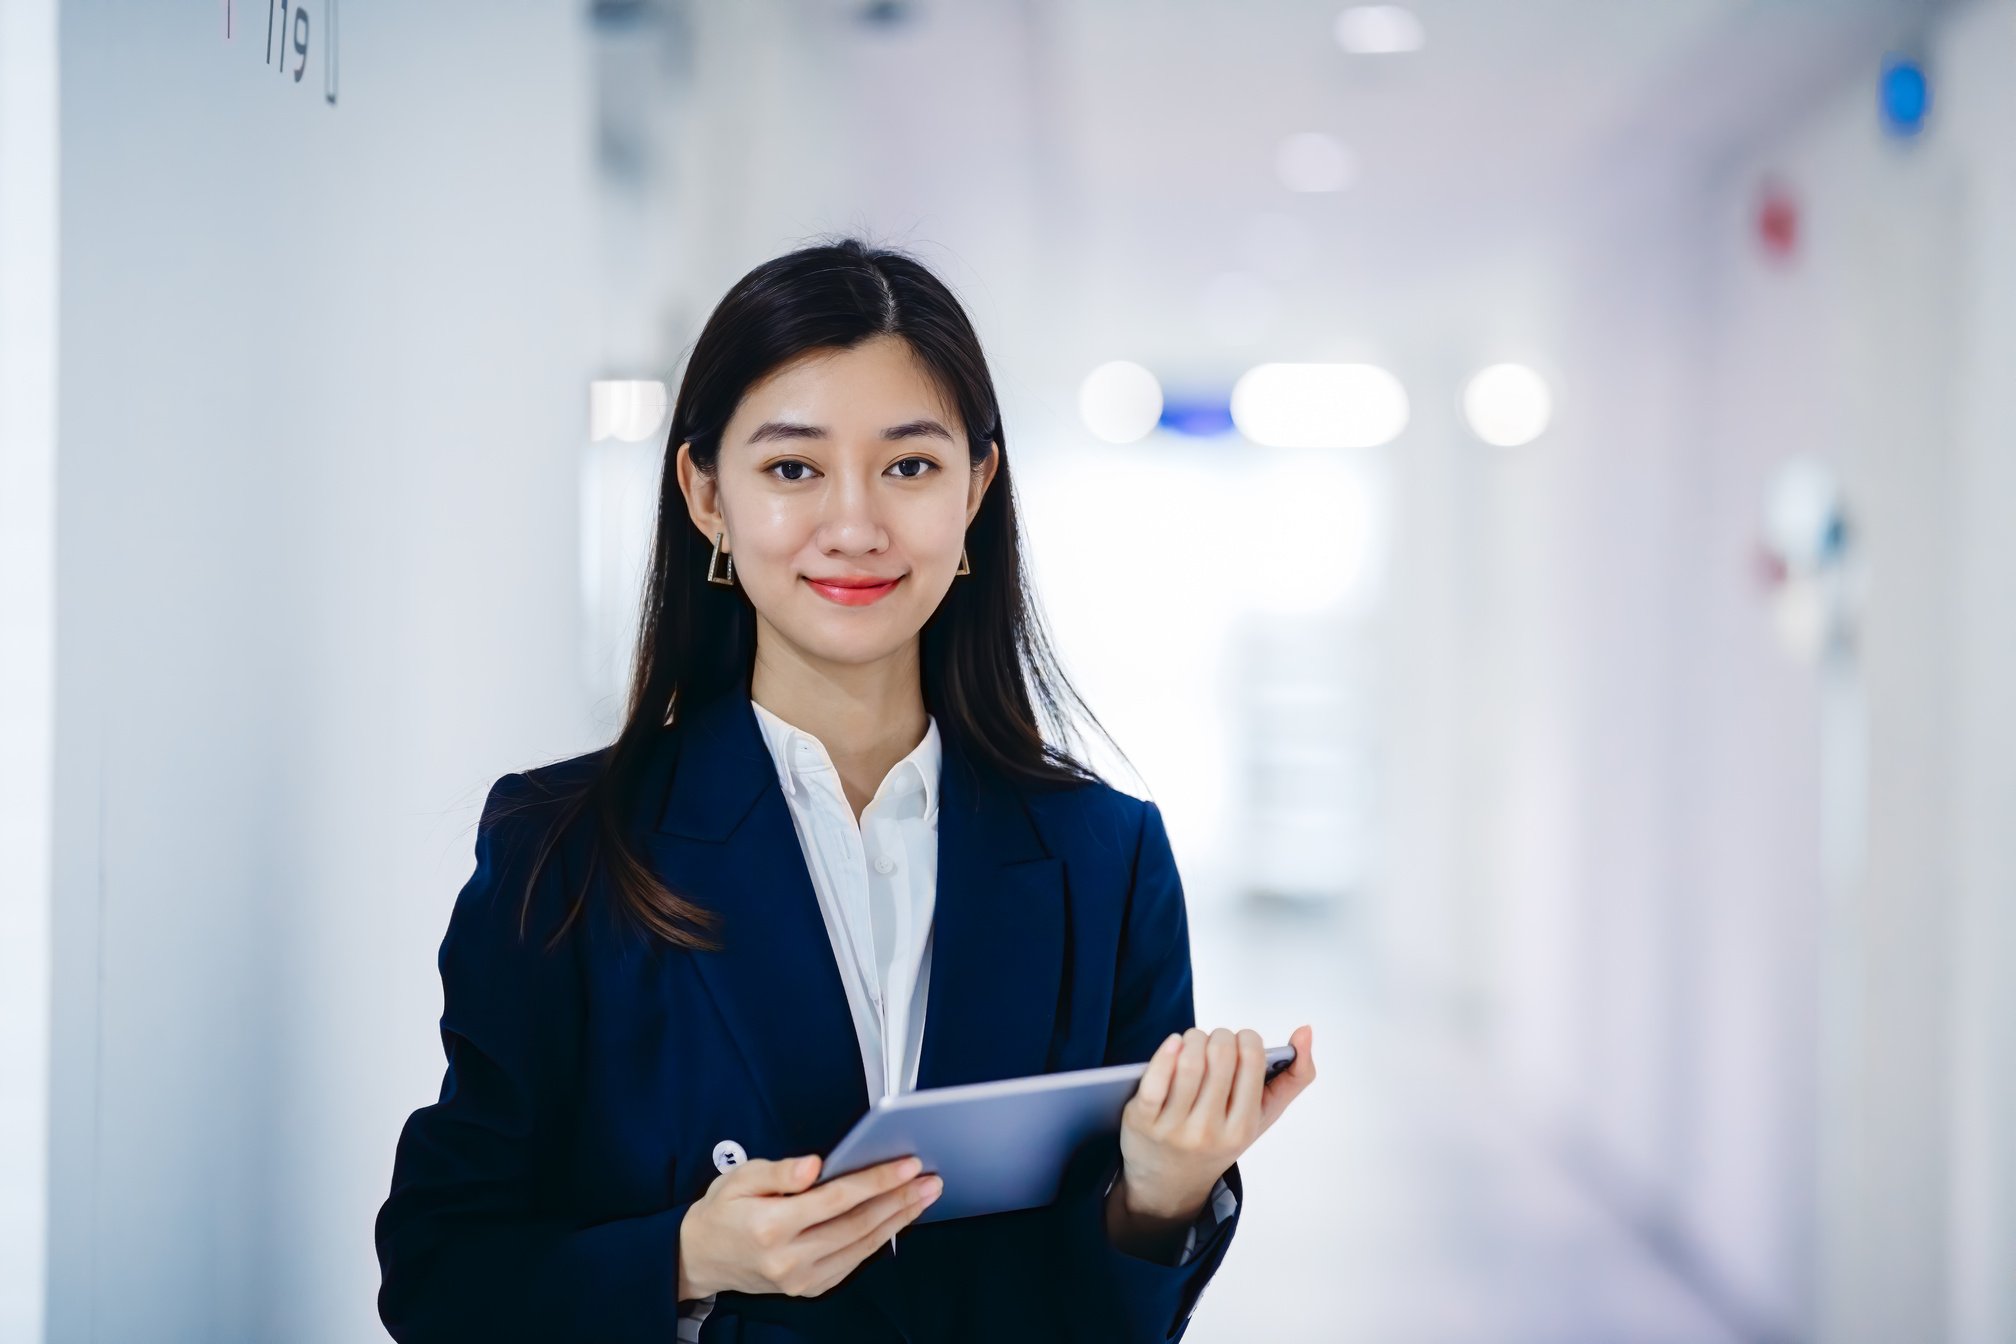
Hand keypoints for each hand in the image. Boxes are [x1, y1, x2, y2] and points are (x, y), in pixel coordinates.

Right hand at [676, 1153, 941, 1301]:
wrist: (701, 1257)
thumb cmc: (722, 1212)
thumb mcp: (740, 1178)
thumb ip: (779, 1171)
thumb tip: (814, 1165)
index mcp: (771, 1226)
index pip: (836, 1199)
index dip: (876, 1180)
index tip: (906, 1164)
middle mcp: (788, 1258)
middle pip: (857, 1224)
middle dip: (899, 1199)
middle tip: (929, 1178)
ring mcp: (800, 1279)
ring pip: (861, 1246)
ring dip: (898, 1219)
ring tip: (923, 1195)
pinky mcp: (808, 1288)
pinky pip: (853, 1262)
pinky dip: (880, 1239)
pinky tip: (897, 1219)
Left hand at [1109, 1024, 1315, 1242]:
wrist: (1170, 1182)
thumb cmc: (1220, 1138)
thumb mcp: (1261, 1117)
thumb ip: (1294, 1076)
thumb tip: (1306, 1031)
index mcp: (1242, 1128)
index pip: (1252, 1060)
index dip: (1247, 1039)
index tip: (1241, 1041)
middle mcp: (1208, 1131)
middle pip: (1220, 1055)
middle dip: (1219, 1036)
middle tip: (1215, 1040)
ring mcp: (1173, 1128)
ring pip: (1189, 1061)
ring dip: (1193, 1037)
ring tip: (1194, 1040)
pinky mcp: (1141, 1121)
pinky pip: (1155, 1079)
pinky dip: (1165, 1052)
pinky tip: (1173, 1043)